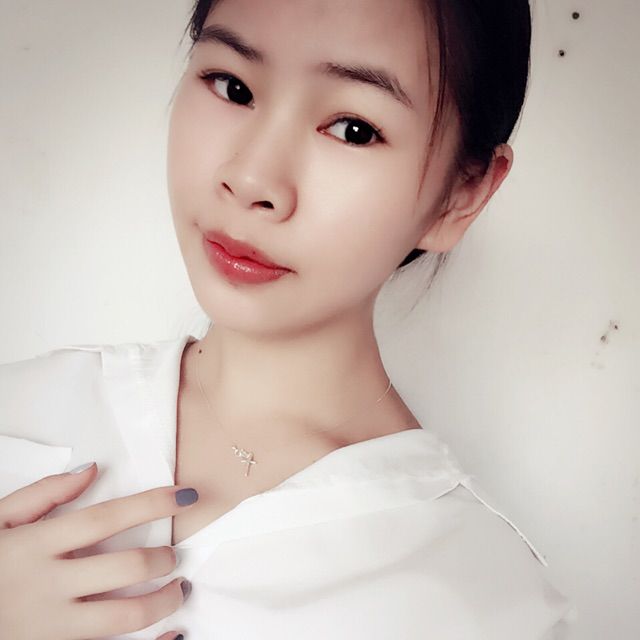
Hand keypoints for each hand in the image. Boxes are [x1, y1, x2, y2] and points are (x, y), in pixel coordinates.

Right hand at [0, 462, 196, 639]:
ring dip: (162, 602)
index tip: (185, 494)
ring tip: (177, 590)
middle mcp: (47, 586)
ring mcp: (49, 626)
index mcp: (35, 545)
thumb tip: (91, 470)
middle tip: (174, 554)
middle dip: (162, 558)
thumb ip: (41, 494)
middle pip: (123, 567)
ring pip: (122, 617)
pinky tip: (173, 635)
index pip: (106, 518)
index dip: (152, 503)